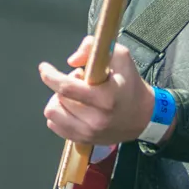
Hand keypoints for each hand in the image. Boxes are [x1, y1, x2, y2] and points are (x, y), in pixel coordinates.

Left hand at [39, 37, 155, 145]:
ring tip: (74, 97)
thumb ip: (94, 48)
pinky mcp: (83, 141)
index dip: (51, 76)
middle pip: (59, 98)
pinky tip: (72, 109)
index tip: (44, 68)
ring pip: (53, 114)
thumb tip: (71, 61)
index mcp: (105, 98)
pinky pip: (55, 126)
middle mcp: (95, 119)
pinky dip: (59, 114)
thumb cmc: (130, 85)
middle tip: (79, 82)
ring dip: (59, 101)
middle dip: (63, 85)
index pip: (67, 88)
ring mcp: (88, 133)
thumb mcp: (120, 57)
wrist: (144, 116)